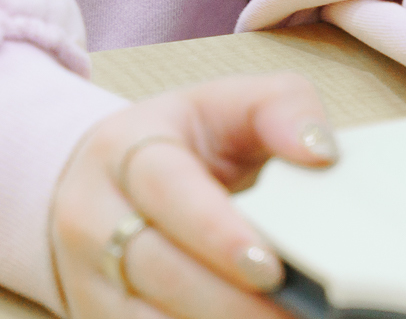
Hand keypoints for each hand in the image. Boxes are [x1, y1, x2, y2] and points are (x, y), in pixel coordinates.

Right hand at [47, 75, 335, 317]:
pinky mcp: (95, 316)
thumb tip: (319, 150)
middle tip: (297, 315)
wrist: (100, 183)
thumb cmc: (179, 147)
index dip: (217, 233)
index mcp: (124, 150)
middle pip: (159, 267)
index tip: (270, 268)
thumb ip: (281, 108)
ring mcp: (87, 273)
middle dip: (231, 303)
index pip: (165, 189)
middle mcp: (92, 213)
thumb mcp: (224, 108)